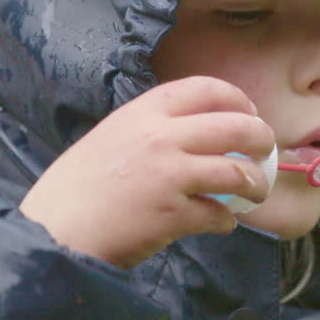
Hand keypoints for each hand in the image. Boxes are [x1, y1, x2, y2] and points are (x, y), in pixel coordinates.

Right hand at [20, 76, 275, 268]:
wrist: (54, 230)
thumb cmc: (78, 189)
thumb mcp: (110, 138)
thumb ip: (151, 130)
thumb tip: (196, 135)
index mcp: (143, 112)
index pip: (205, 89)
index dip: (237, 100)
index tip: (249, 114)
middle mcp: (160, 136)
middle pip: (236, 127)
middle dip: (261, 139)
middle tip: (266, 151)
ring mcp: (169, 174)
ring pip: (237, 171)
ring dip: (255, 183)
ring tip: (255, 191)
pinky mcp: (174, 213)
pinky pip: (219, 213)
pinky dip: (226, 219)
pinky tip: (223, 222)